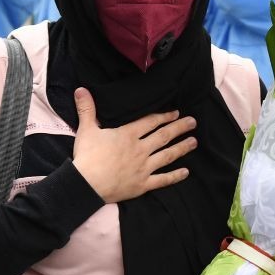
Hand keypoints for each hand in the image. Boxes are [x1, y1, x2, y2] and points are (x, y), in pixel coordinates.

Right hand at [70, 88, 197, 202]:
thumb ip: (87, 109)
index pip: (151, 122)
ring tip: (194, 142)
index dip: (164, 116)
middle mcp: (140, 149)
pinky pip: (163, 180)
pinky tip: (186, 172)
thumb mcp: (86, 129)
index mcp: (128, 135)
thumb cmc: (87, 157)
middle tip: (193, 122)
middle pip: (164, 136)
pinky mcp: (143, 184)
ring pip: (167, 155)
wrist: (86, 184)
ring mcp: (144, 168)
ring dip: (182, 148)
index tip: (176, 112)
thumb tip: (81, 89)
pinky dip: (175, 176)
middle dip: (179, 128)